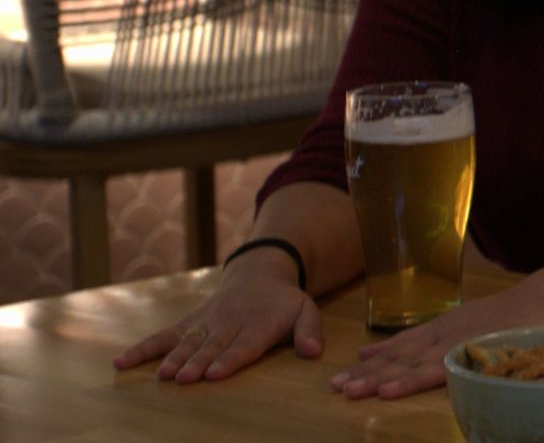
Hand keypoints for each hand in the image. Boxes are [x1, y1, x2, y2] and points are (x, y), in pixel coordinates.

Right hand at [113, 249, 321, 383]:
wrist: (259, 272)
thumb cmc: (283, 302)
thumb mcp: (306, 309)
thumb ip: (310, 330)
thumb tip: (313, 352)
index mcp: (258, 325)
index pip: (243, 345)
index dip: (229, 359)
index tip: (214, 374)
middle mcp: (228, 324)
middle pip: (212, 346)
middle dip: (197, 362)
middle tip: (185, 379)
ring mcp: (205, 323)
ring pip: (187, 342)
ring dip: (174, 358)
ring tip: (162, 376)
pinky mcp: (188, 322)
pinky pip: (163, 335)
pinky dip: (143, 348)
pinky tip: (121, 362)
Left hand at [331, 280, 543, 399]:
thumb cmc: (541, 311)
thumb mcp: (506, 322)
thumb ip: (487, 335)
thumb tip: (483, 350)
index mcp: (460, 322)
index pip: (415, 338)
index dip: (386, 352)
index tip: (358, 363)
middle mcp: (453, 328)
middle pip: (404, 352)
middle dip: (369, 371)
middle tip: (336, 386)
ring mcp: (460, 339)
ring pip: (410, 362)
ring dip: (377, 378)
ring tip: (348, 391)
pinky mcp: (471, 353)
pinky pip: (434, 371)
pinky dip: (409, 380)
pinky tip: (387, 391)